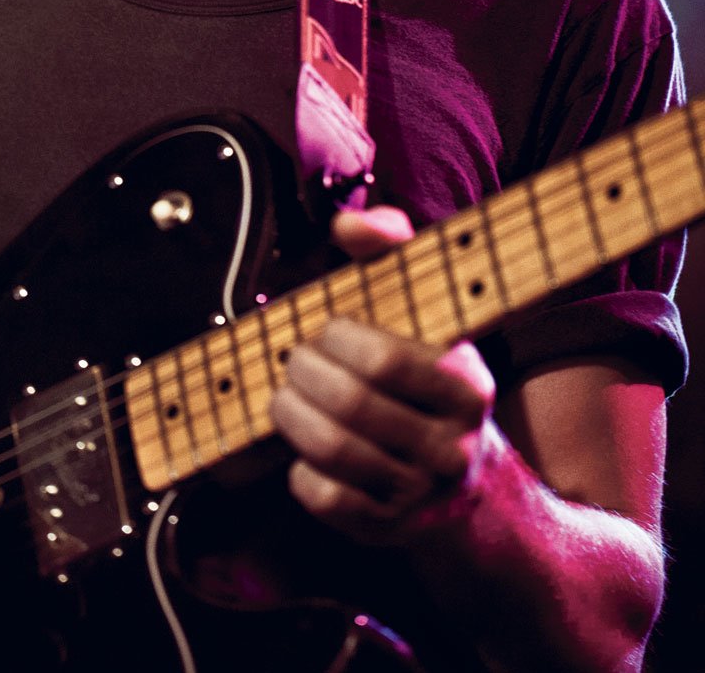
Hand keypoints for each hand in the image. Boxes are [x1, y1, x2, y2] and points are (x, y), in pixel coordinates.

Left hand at [269, 206, 496, 545]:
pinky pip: (327, 499)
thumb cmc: (425, 375)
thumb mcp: (423, 308)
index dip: (336, 339)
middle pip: (350, 405)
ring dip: (292, 416)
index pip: (384, 360)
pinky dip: (301, 471)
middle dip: (303, 375)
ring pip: (333, 451)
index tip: (325, 330)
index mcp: (464, 384)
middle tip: (293, 362)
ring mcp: (422, 494)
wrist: (468, 486)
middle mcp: (451, 445)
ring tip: (286, 397)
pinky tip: (304, 451)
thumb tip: (348, 224)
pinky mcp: (390, 530)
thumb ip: (389, 252)